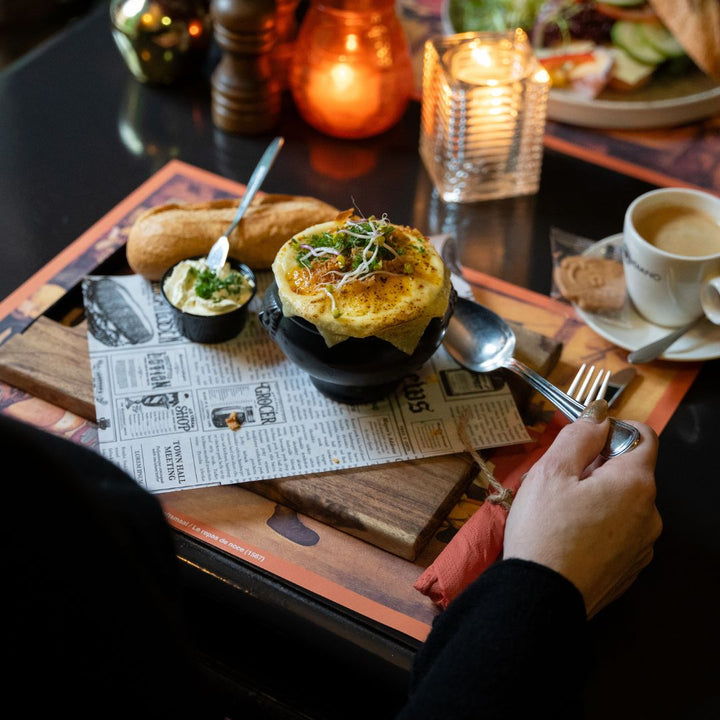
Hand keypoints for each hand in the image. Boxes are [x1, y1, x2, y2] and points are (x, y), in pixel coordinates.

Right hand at [503, 400, 661, 617]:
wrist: (541, 598)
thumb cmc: (543, 529)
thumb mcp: (551, 471)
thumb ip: (579, 435)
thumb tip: (600, 414)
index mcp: (635, 483)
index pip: (643, 436)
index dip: (613, 429)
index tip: (583, 441)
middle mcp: (651, 513)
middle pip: (630, 472)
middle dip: (598, 467)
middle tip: (559, 481)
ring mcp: (643, 545)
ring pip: (623, 504)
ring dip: (598, 497)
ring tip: (559, 512)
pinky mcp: (630, 569)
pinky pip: (619, 533)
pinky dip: (599, 525)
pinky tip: (569, 538)